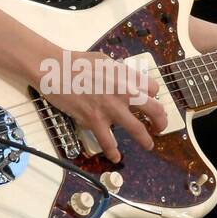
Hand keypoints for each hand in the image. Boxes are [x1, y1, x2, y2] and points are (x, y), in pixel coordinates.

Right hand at [38, 49, 167, 162]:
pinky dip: (113, 152)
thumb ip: (118, 73)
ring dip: (145, 140)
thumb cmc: (76, 62)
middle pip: (154, 109)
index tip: (150, 101)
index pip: (152, 88)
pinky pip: (108, 141)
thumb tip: (125, 80)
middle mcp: (124, 92)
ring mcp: (111, 108)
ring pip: (137, 129)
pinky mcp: (95, 120)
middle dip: (161, 120)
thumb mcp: (104, 60)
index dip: (153, 96)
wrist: (54, 70)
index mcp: (126, 76)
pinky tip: (115, 157)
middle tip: (160, 126)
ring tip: (149, 144)